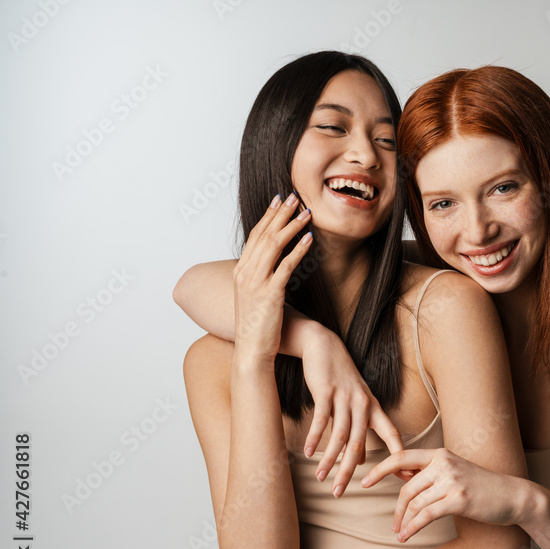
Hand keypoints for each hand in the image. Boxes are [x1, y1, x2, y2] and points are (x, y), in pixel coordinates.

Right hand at [232, 193, 312, 361]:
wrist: (252, 351)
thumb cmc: (257, 326)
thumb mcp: (255, 296)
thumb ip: (262, 278)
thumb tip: (274, 265)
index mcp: (240, 271)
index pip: (255, 236)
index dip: (268, 216)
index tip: (280, 200)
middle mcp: (245, 274)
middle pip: (264, 235)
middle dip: (281, 214)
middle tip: (296, 197)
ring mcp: (256, 283)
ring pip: (273, 246)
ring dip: (292, 226)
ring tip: (307, 213)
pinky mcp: (270, 294)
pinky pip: (285, 266)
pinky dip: (298, 250)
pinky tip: (309, 239)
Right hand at [299, 328, 409, 495]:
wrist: (324, 346)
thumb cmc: (341, 379)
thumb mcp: (355, 403)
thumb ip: (360, 430)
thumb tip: (364, 459)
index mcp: (374, 408)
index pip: (392, 435)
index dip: (399, 457)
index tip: (405, 478)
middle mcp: (364, 404)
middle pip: (359, 444)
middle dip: (349, 471)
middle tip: (340, 493)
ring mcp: (345, 397)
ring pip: (340, 435)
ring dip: (330, 460)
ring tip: (321, 478)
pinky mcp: (327, 391)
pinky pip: (321, 419)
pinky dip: (314, 437)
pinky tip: (308, 453)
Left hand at [362, 449, 523, 541]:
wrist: (513, 496)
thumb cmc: (482, 487)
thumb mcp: (454, 472)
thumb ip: (429, 473)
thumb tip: (399, 475)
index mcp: (440, 454)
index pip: (402, 457)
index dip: (380, 469)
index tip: (365, 482)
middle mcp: (444, 463)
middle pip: (407, 487)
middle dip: (397, 509)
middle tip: (393, 524)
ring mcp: (452, 481)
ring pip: (415, 503)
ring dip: (404, 521)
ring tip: (400, 533)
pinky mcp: (459, 499)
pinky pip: (426, 515)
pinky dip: (412, 527)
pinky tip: (406, 536)